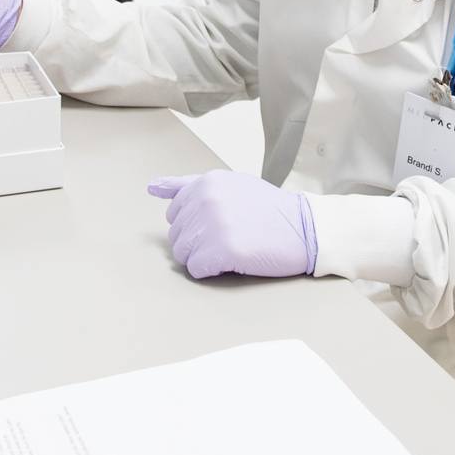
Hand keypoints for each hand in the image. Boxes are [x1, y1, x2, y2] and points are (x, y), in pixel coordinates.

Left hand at [146, 171, 316, 279]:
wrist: (304, 228)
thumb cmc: (267, 210)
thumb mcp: (228, 185)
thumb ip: (188, 185)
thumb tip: (151, 188)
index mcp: (206, 183)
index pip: (174, 215)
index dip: (197, 226)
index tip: (222, 223)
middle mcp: (206, 200)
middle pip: (177, 237)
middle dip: (199, 242)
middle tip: (232, 235)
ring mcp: (213, 224)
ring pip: (183, 255)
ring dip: (205, 257)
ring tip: (233, 246)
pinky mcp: (222, 250)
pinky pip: (197, 269)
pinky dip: (213, 271)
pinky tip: (234, 260)